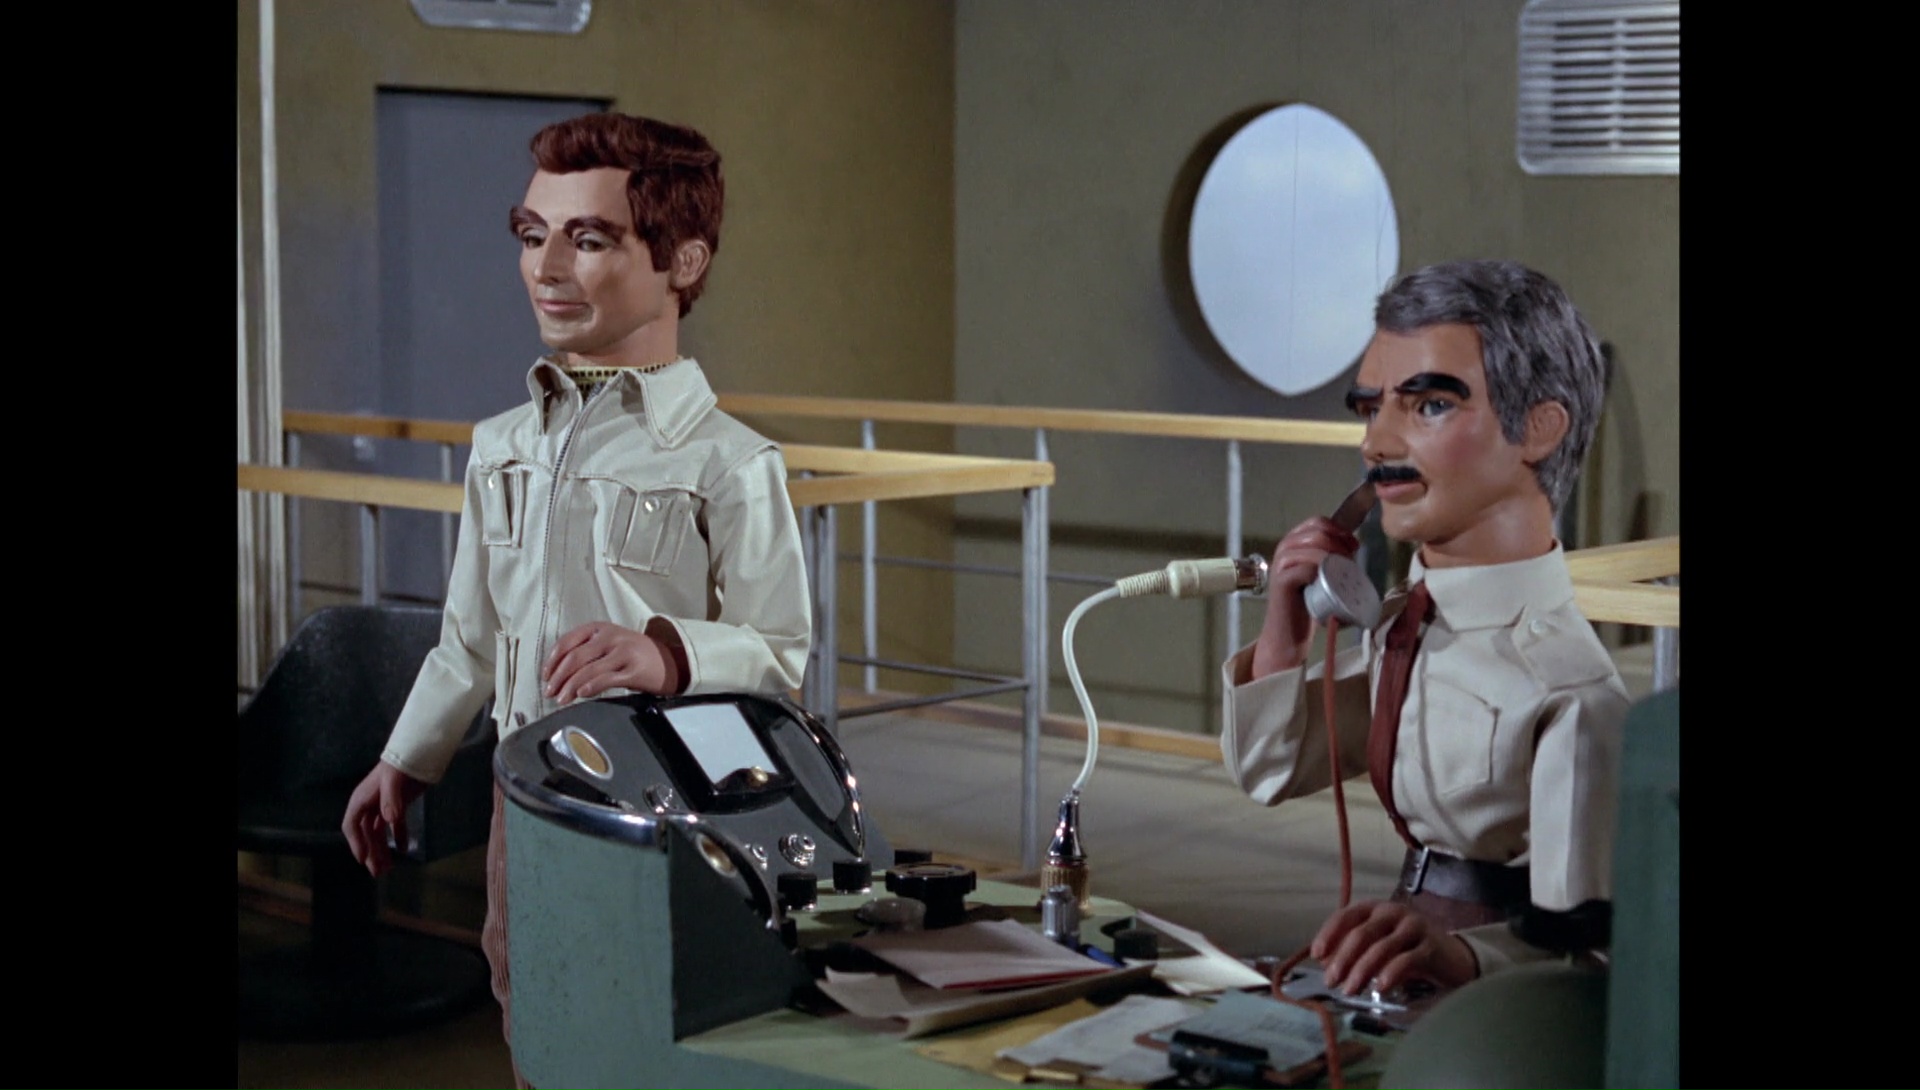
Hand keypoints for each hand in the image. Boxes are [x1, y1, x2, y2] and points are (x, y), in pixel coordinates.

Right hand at [341, 761, 426, 877]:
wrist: (416, 753)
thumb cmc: (400, 765)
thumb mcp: (394, 780)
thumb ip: (391, 799)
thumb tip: (390, 820)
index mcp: (361, 799)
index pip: (352, 825)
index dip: (356, 843)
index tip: (362, 859)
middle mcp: (369, 805)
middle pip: (366, 834)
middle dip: (371, 853)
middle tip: (378, 872)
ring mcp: (382, 806)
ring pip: (378, 833)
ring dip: (382, 849)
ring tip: (387, 868)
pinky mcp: (397, 806)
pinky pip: (394, 826)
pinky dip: (398, 836)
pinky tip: (402, 848)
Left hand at [543, 621, 684, 702]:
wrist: (670, 662)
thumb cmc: (634, 654)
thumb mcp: (610, 642)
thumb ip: (587, 650)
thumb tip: (557, 672)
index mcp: (601, 628)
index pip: (568, 641)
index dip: (552, 660)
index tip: (545, 675)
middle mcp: (611, 637)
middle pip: (575, 657)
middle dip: (558, 677)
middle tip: (549, 691)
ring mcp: (623, 652)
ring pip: (588, 670)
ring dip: (570, 687)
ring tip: (562, 699)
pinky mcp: (633, 670)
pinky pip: (606, 679)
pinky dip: (590, 688)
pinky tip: (582, 695)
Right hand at [1249, 516, 1358, 677]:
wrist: (1289, 633)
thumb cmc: (1308, 604)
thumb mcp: (1322, 574)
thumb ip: (1331, 557)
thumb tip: (1353, 545)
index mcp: (1294, 542)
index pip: (1318, 522)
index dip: (1340, 530)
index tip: (1354, 546)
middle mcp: (1285, 548)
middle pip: (1317, 531)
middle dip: (1340, 543)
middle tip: (1351, 561)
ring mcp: (1281, 563)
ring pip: (1312, 547)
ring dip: (1334, 556)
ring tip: (1344, 572)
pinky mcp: (1281, 580)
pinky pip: (1305, 568)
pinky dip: (1320, 572)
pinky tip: (1327, 582)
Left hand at [1310, 900, 1478, 995]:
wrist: (1452, 958)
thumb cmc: (1407, 951)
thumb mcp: (1376, 948)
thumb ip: (1352, 952)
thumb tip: (1325, 963)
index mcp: (1375, 909)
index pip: (1346, 915)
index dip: (1329, 933)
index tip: (1317, 955)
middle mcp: (1393, 912)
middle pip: (1362, 933)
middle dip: (1343, 958)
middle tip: (1331, 981)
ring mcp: (1414, 926)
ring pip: (1382, 946)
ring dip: (1362, 970)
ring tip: (1350, 990)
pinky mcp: (1431, 946)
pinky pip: (1407, 959)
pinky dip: (1391, 973)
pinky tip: (1381, 987)